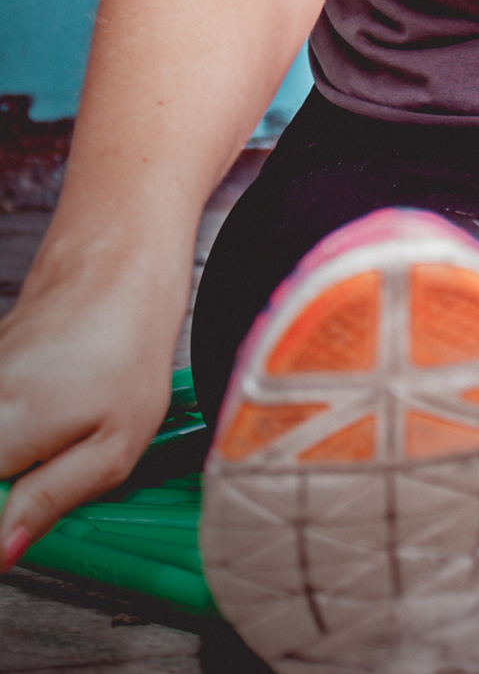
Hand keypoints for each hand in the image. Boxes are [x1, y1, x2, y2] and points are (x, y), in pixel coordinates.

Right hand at [0, 252, 179, 566]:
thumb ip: (49, 503)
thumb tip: (2, 552)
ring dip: (17, 461)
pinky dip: (15, 430)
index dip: (4, 519)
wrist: (117, 266)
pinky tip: (53, 410)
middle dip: (11, 490)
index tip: (23, 518)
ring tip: (62, 435)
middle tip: (54, 472)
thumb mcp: (112, 447)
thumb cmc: (127, 349)